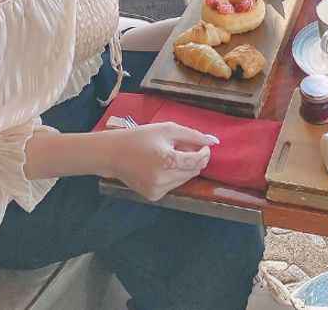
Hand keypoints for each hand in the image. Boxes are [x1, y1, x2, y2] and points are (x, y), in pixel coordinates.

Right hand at [100, 123, 217, 201]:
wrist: (114, 154)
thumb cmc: (141, 137)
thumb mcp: (167, 130)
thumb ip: (192, 135)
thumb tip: (214, 141)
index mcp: (167, 161)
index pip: (197, 161)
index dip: (204, 153)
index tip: (203, 146)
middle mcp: (163, 179)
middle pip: (193, 172)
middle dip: (194, 159)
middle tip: (183, 147)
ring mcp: (158, 190)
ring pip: (185, 180)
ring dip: (184, 167)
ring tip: (170, 155)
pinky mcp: (154, 196)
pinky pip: (174, 185)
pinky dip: (173, 175)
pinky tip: (161, 166)